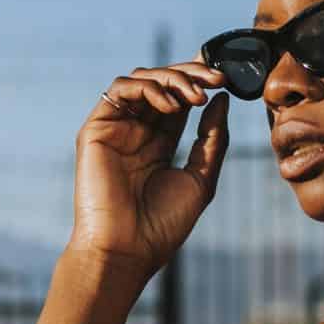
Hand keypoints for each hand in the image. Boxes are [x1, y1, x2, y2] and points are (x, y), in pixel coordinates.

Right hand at [67, 55, 230, 278]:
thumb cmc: (162, 225)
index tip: (227, 80)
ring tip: (195, 97)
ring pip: (142, 79)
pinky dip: (148, 87)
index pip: (179, 99)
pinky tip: (171, 106)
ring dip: (172, 78)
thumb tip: (222, 99)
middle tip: (217, 79)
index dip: (200, 83)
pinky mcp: (97, 129)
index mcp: (158, 145)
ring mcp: (116, 129)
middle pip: (162, 83)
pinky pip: (120, 89)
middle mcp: (136, 132)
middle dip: (191, 74)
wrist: (127, 249)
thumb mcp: (201, 179)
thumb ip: (212, 139)